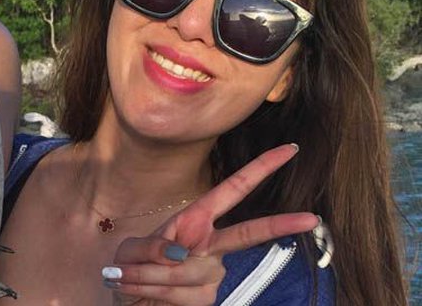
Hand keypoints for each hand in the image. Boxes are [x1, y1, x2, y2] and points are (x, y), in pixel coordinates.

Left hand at [103, 144, 317, 305]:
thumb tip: (181, 253)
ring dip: (152, 276)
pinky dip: (156, 293)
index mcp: (196, 219)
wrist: (129, 298)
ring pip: (190, 273)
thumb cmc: (132, 266)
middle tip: (312, 218)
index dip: (260, 169)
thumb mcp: (132, 250)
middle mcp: (211, 245)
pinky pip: (182, 294)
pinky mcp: (208, 297)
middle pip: (249, 233)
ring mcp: (213, 273)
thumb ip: (152, 246)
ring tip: (129, 278)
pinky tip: (146, 294)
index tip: (289, 150)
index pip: (233, 190)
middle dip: (279, 225)